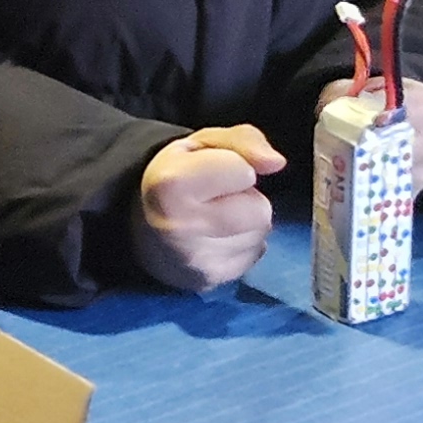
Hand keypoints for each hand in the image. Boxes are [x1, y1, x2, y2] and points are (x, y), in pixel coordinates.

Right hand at [133, 125, 282, 291]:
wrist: (145, 227)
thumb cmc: (179, 176)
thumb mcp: (204, 143)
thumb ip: (244, 140)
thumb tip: (277, 163)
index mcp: (172, 183)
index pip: (245, 172)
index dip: (236, 166)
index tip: (213, 171)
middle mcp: (180, 228)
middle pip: (260, 210)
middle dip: (247, 199)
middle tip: (218, 197)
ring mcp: (194, 261)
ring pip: (260, 235)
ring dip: (246, 223)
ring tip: (215, 217)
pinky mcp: (208, 281)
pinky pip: (254, 255)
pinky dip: (242, 244)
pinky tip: (217, 238)